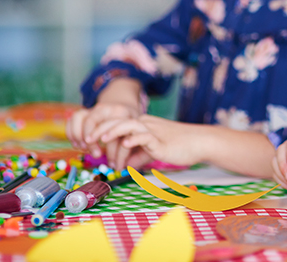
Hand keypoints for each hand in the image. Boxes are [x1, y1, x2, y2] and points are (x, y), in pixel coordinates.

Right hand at [66, 101, 140, 158]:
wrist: (125, 108)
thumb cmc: (132, 125)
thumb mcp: (138, 133)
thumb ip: (134, 145)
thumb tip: (127, 166)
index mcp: (121, 112)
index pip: (114, 132)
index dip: (114, 151)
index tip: (115, 165)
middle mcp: (106, 108)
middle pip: (91, 121)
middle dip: (91, 141)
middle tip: (96, 155)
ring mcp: (93, 109)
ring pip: (79, 117)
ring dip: (78, 135)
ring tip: (84, 148)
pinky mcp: (86, 112)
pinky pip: (73, 119)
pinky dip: (72, 132)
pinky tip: (78, 144)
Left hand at [90, 115, 205, 169]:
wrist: (199, 142)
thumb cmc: (179, 147)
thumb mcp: (154, 152)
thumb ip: (139, 156)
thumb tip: (126, 166)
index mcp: (143, 125)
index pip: (118, 122)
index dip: (102, 129)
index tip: (89, 140)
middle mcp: (146, 124)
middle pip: (119, 120)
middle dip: (101, 128)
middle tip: (87, 139)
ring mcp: (153, 131)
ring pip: (130, 125)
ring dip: (113, 131)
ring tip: (102, 139)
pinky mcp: (161, 141)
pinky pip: (145, 136)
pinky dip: (134, 139)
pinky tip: (126, 144)